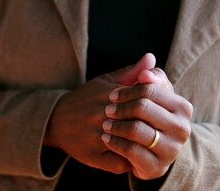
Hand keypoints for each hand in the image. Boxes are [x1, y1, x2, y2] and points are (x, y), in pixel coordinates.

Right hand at [44, 54, 155, 173]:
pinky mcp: (91, 156)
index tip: (161, 113)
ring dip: (143, 146)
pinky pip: (118, 163)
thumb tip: (151, 57)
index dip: (155, 108)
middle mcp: (100, 116)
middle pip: (138, 123)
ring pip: (130, 145)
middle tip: (163, 131)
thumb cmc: (87, 98)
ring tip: (153, 145)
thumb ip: (131, 71)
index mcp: (108, 96)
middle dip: (152, 127)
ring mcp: (95, 137)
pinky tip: (135, 157)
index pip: (142, 101)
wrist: (56, 119)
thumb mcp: (106, 81)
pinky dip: (129, 162)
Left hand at [101, 67, 192, 179]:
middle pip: (143, 108)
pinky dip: (115, 144)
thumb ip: (146, 74)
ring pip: (137, 130)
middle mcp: (182, 129)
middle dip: (120, 108)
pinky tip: (106, 139)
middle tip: (106, 110)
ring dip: (116, 126)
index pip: (150, 89)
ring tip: (105, 125)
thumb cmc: (140, 115)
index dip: (127, 91)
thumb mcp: (142, 93)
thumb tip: (149, 58)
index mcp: (183, 107)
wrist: (139, 150)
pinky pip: (132, 152)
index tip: (112, 94)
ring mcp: (172, 150)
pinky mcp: (157, 167)